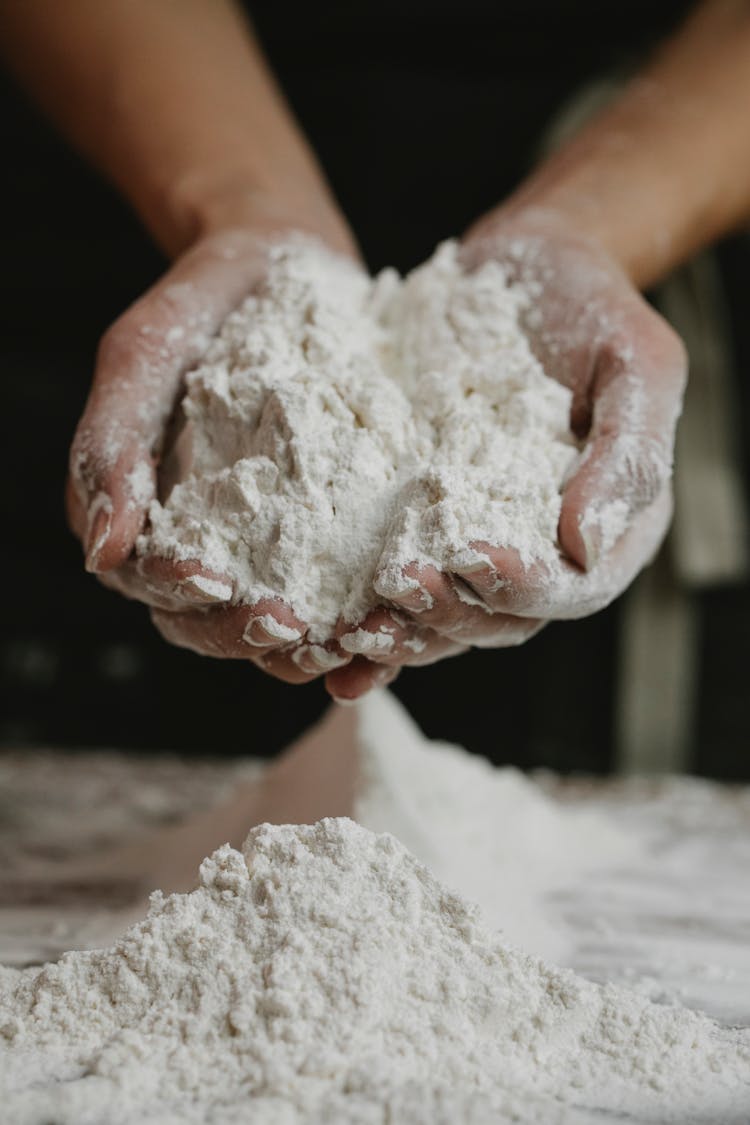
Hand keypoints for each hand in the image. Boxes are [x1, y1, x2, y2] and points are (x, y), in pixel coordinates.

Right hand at [66, 202, 382, 692]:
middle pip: (208, 620)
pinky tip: (390, 616)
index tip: (214, 582)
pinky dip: (357, 613)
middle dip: (245, 633)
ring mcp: (264, 544)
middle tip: (292, 630)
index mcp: (142, 512)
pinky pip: (336, 590)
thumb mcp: (142, 354)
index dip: (176, 591)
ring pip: (272, 623)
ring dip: (306, 644)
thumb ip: (110, 444)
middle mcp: (199, 541)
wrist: (283, 262)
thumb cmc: (200, 303)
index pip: (146, 578)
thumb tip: (101, 550)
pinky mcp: (324, 533)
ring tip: (349, 639)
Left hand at [328, 208, 686, 692]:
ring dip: (395, 627)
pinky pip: (390, 573)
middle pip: (498, 617)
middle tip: (396, 587)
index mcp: (609, 529)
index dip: (523, 586)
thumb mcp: (637, 362)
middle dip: (446, 613)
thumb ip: (630, 453)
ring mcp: (476, 539)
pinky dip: (357, 602)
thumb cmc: (594, 306)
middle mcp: (541, 550)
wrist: (522, 264)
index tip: (474, 559)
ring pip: (440, 612)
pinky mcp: (420, 520)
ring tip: (347, 625)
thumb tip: (588, 546)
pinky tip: (315, 618)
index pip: (572, 586)